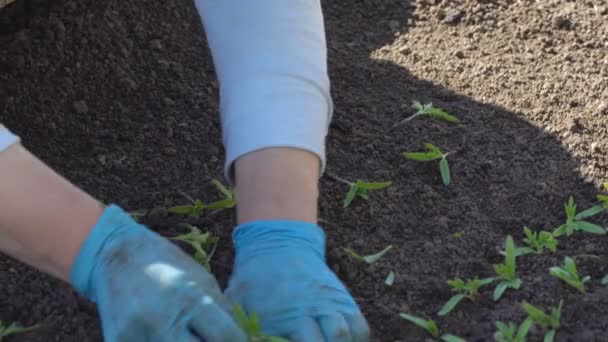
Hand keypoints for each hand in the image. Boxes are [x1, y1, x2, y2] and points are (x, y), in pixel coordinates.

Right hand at [70, 205, 245, 341]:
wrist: (114, 254)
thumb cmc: (167, 265)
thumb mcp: (201, 279)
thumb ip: (222, 311)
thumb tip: (242, 337)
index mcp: (187, 298)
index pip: (225, 337)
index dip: (238, 341)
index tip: (239, 340)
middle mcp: (161, 320)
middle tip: (209, 337)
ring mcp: (136, 336)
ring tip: (185, 332)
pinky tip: (165, 334)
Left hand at [226, 220, 369, 341]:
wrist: (277, 244)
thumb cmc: (253, 280)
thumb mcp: (238, 304)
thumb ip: (242, 329)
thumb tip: (233, 338)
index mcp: (284, 316)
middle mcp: (312, 310)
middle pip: (334, 341)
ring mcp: (331, 304)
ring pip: (350, 335)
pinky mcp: (343, 299)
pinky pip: (361, 327)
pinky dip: (356, 339)